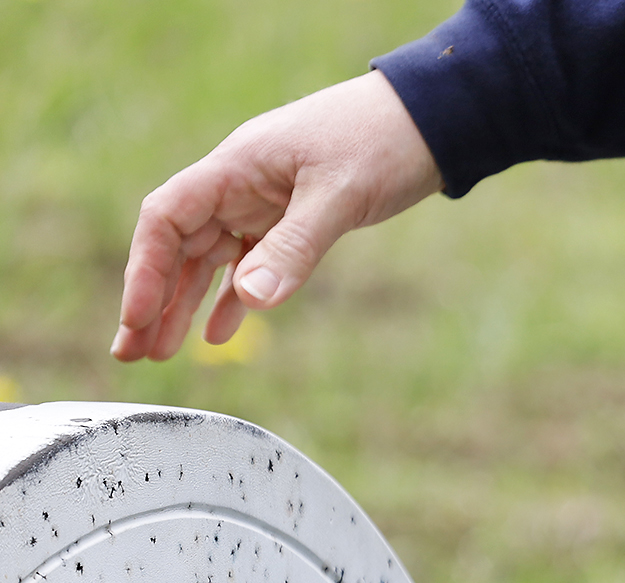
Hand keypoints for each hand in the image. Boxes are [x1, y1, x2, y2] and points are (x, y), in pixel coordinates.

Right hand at [112, 71, 441, 362]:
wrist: (428, 121)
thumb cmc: (381, 140)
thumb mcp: (339, 193)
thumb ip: (296, 245)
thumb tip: (251, 298)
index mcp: (235, 168)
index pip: (166, 219)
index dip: (145, 271)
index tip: (134, 319)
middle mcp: (238, 186)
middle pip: (177, 247)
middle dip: (152, 300)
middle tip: (130, 354)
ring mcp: (262, 203)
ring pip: (208, 261)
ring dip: (183, 306)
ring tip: (160, 353)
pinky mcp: (291, 219)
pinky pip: (249, 264)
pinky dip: (232, 298)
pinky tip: (216, 333)